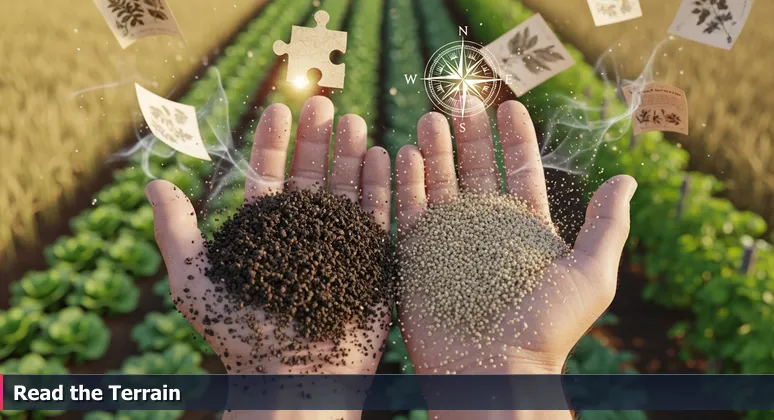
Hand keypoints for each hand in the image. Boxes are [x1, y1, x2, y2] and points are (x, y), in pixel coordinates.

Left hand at [146, 96, 391, 418]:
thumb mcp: (195, 281)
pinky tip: (385, 157)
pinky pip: (379, 220)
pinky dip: (383, 188)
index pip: (272, 177)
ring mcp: (340, 249)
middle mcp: (305, 236)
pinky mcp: (372, 265)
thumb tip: (154, 182)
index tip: (281, 107)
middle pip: (314, 177)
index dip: (275, 142)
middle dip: (319, 139)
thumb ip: (177, 231)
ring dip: (352, 156)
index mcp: (267, 235)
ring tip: (356, 122)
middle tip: (324, 103)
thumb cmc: (239, 336)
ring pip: (348, 192)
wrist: (291, 383)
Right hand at [395, 99, 636, 376]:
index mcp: (523, 229)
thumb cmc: (547, 329)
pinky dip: (406, 182)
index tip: (510, 107)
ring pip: (439, 184)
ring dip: (435, 149)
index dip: (515, 140)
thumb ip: (606, 224)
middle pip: (475, 170)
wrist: (496, 372)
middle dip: (469, 134)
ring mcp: (448, 242)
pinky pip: (409, 211)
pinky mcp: (417, 257)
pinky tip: (404, 154)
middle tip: (461, 100)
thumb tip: (627, 178)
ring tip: (430, 118)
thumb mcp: (591, 273)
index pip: (519, 172)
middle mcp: (484, 229)